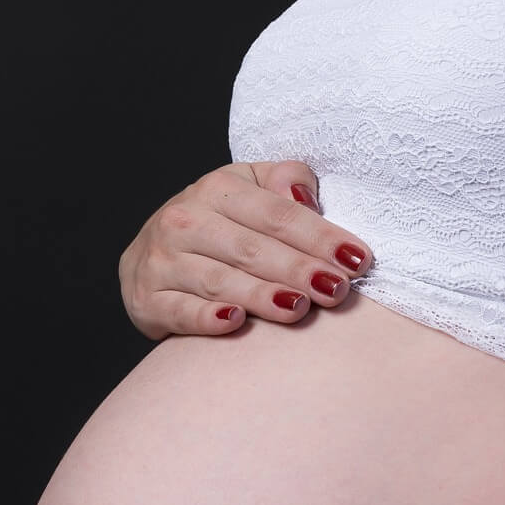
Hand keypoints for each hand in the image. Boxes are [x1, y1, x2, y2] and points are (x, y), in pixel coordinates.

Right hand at [117, 160, 374, 340]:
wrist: (150, 260)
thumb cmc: (219, 226)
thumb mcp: (249, 190)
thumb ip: (284, 182)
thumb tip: (305, 196)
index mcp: (216, 189)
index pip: (277, 214)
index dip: (319, 236)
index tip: (357, 259)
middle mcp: (185, 221)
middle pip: (251, 248)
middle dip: (298, 269)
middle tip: (336, 289)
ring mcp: (162, 262)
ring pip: (219, 280)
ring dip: (262, 295)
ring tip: (299, 308)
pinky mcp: (146, 300)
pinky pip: (181, 311)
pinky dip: (207, 318)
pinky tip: (236, 323)